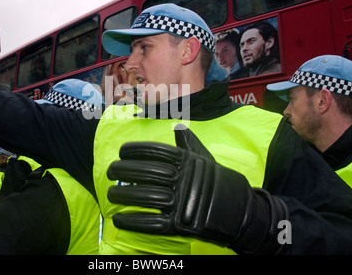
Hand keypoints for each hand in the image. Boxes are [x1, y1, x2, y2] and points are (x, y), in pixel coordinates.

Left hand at [107, 123, 288, 253]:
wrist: (242, 211)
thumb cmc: (221, 182)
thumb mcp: (206, 159)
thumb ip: (189, 144)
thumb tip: (177, 127)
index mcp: (188, 161)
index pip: (156, 152)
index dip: (136, 150)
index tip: (121, 151)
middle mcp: (183, 179)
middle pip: (145, 173)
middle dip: (123, 171)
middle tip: (109, 171)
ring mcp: (182, 202)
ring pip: (145, 197)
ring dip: (123, 195)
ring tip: (109, 194)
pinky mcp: (181, 225)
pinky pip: (151, 223)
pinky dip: (132, 221)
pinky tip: (118, 219)